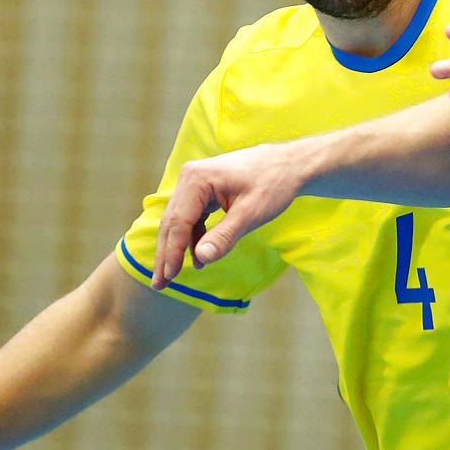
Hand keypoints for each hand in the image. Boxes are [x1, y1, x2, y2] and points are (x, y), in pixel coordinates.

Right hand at [153, 143, 304, 287]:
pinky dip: (192, 238)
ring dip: (176, 248)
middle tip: (160, 285)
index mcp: (196, 179)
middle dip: (166, 254)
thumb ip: (224, 237)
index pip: (178, 222)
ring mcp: (194, 182)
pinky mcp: (202, 190)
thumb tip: (201, 258)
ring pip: (178, 222)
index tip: (169, 277)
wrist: (289, 165)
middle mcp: (190, 177)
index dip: (173, 252)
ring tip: (171, 276)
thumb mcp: (250, 214)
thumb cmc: (273, 185)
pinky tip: (196, 257)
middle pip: (172, 222)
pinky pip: (191, 217)